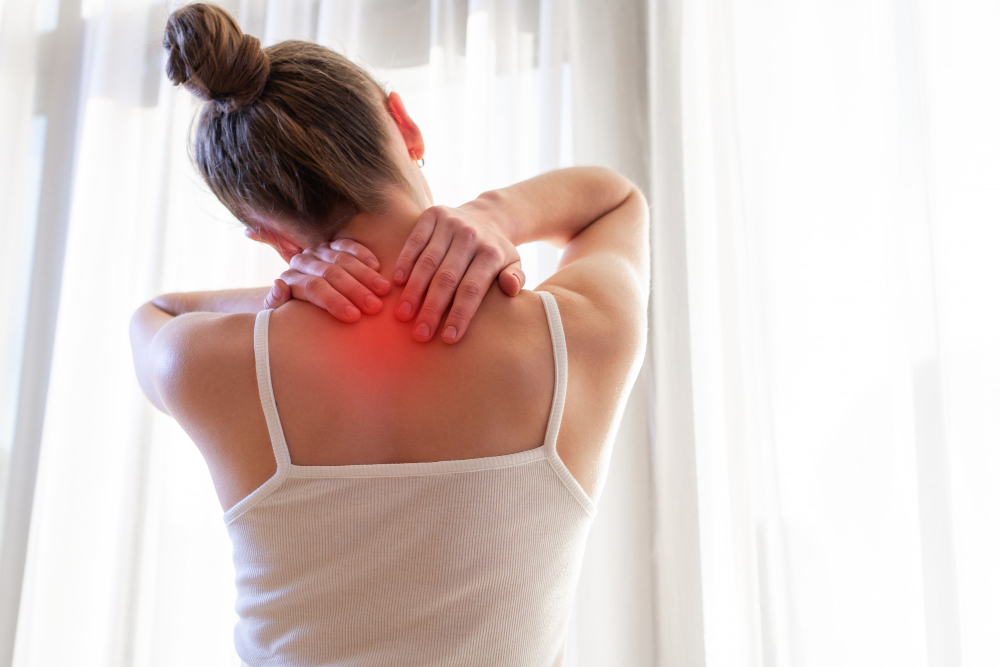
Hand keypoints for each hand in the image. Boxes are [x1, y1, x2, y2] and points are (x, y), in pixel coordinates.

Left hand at [264, 240, 391, 321]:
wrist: (303, 301)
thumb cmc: (298, 316)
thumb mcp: (282, 315)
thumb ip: (276, 303)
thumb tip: (279, 284)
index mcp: (290, 279)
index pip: (313, 288)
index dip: (334, 301)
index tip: (354, 317)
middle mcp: (303, 262)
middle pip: (331, 274)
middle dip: (354, 290)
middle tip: (375, 306)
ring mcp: (319, 251)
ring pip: (343, 260)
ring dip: (365, 275)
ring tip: (384, 291)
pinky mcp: (334, 244)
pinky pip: (349, 245)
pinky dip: (364, 254)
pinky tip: (378, 267)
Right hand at [393, 203, 523, 343]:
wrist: (488, 215)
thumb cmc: (496, 252)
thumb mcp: (514, 264)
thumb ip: (515, 278)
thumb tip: (510, 288)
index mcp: (491, 253)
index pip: (472, 289)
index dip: (460, 314)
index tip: (448, 338)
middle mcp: (470, 236)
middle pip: (447, 278)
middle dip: (432, 309)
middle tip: (420, 334)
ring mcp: (450, 223)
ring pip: (428, 262)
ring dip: (414, 290)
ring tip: (403, 315)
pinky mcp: (433, 214)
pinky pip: (415, 241)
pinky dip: (405, 262)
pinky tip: (397, 283)